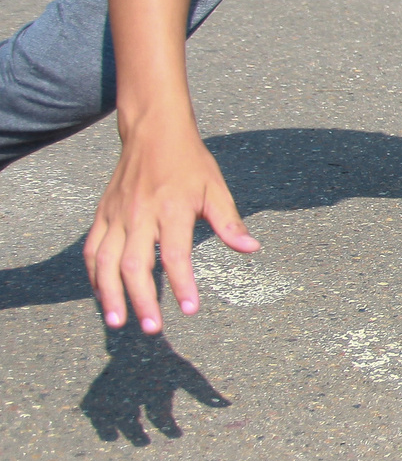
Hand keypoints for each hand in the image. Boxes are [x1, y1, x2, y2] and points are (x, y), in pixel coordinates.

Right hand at [85, 122, 258, 333]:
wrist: (153, 132)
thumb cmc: (190, 163)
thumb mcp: (216, 188)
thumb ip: (229, 222)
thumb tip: (251, 249)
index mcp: (172, 209)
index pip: (175, 254)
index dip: (182, 284)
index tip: (189, 310)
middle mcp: (140, 214)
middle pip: (133, 264)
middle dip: (141, 300)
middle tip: (151, 328)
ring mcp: (116, 215)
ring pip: (104, 261)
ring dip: (109, 294)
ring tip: (118, 322)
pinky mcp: (102, 215)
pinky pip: (91, 250)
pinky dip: (93, 276)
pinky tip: (102, 296)